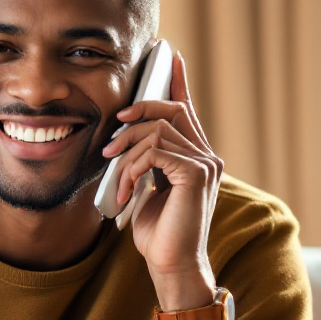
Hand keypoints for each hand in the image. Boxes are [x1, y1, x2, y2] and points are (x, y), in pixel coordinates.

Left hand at [100, 50, 222, 307]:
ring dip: (128, 153)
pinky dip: (134, 169)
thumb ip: (146, 161)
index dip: (177, 81)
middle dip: (138, 112)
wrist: (171, 264)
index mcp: (196, 156)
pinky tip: (128, 191)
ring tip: (117, 178)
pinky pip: (155, 152)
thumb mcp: (146, 188)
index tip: (168, 55)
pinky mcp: (195, 174)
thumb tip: (126, 137)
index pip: (186, 109)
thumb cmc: (157, 233)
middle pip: (170, 110)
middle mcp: (206, 155)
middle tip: (113, 130)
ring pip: (157, 132)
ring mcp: (205, 163)